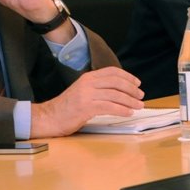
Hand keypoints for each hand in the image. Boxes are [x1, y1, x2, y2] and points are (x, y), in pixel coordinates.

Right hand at [30, 67, 144, 137]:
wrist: (48, 118)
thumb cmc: (66, 108)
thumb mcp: (82, 92)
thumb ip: (97, 89)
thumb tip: (119, 92)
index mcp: (88, 77)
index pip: (112, 72)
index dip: (127, 77)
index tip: (137, 83)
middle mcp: (88, 83)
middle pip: (116, 82)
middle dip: (132, 89)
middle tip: (141, 96)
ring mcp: (87, 94)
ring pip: (115, 94)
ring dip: (130, 101)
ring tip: (138, 106)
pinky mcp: (86, 107)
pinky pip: (110, 106)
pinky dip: (122, 109)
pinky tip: (128, 112)